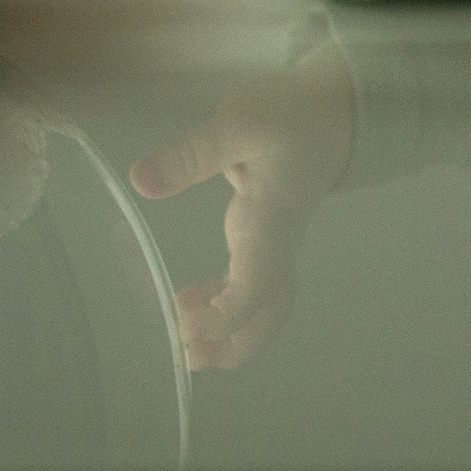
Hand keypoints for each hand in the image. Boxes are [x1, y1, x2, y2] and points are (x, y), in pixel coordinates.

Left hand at [127, 47, 356, 368]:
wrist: (330, 113)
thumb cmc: (289, 114)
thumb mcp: (239, 122)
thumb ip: (192, 154)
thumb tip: (140, 180)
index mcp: (274, 221)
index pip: (257, 283)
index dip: (225, 315)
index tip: (185, 325)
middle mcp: (279, 243)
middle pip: (270, 312)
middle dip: (235, 344)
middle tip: (189, 358)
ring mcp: (277, 243)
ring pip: (265, 306)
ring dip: (231, 332)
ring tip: (183, 340)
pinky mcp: (267, 237)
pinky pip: (252, 287)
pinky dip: (225, 304)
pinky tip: (190, 300)